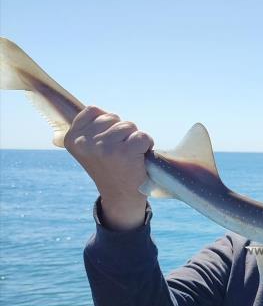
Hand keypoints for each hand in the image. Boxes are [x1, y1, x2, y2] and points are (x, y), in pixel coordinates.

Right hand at [64, 106, 152, 230]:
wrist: (120, 197)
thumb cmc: (109, 167)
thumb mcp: (89, 148)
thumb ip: (88, 128)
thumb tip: (91, 109)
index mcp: (72, 138)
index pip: (93, 110)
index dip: (106, 124)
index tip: (105, 144)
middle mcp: (86, 142)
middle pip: (112, 117)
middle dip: (120, 131)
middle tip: (118, 153)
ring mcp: (104, 147)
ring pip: (128, 125)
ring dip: (133, 138)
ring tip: (127, 156)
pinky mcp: (125, 152)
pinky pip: (142, 136)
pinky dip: (146, 145)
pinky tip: (139, 158)